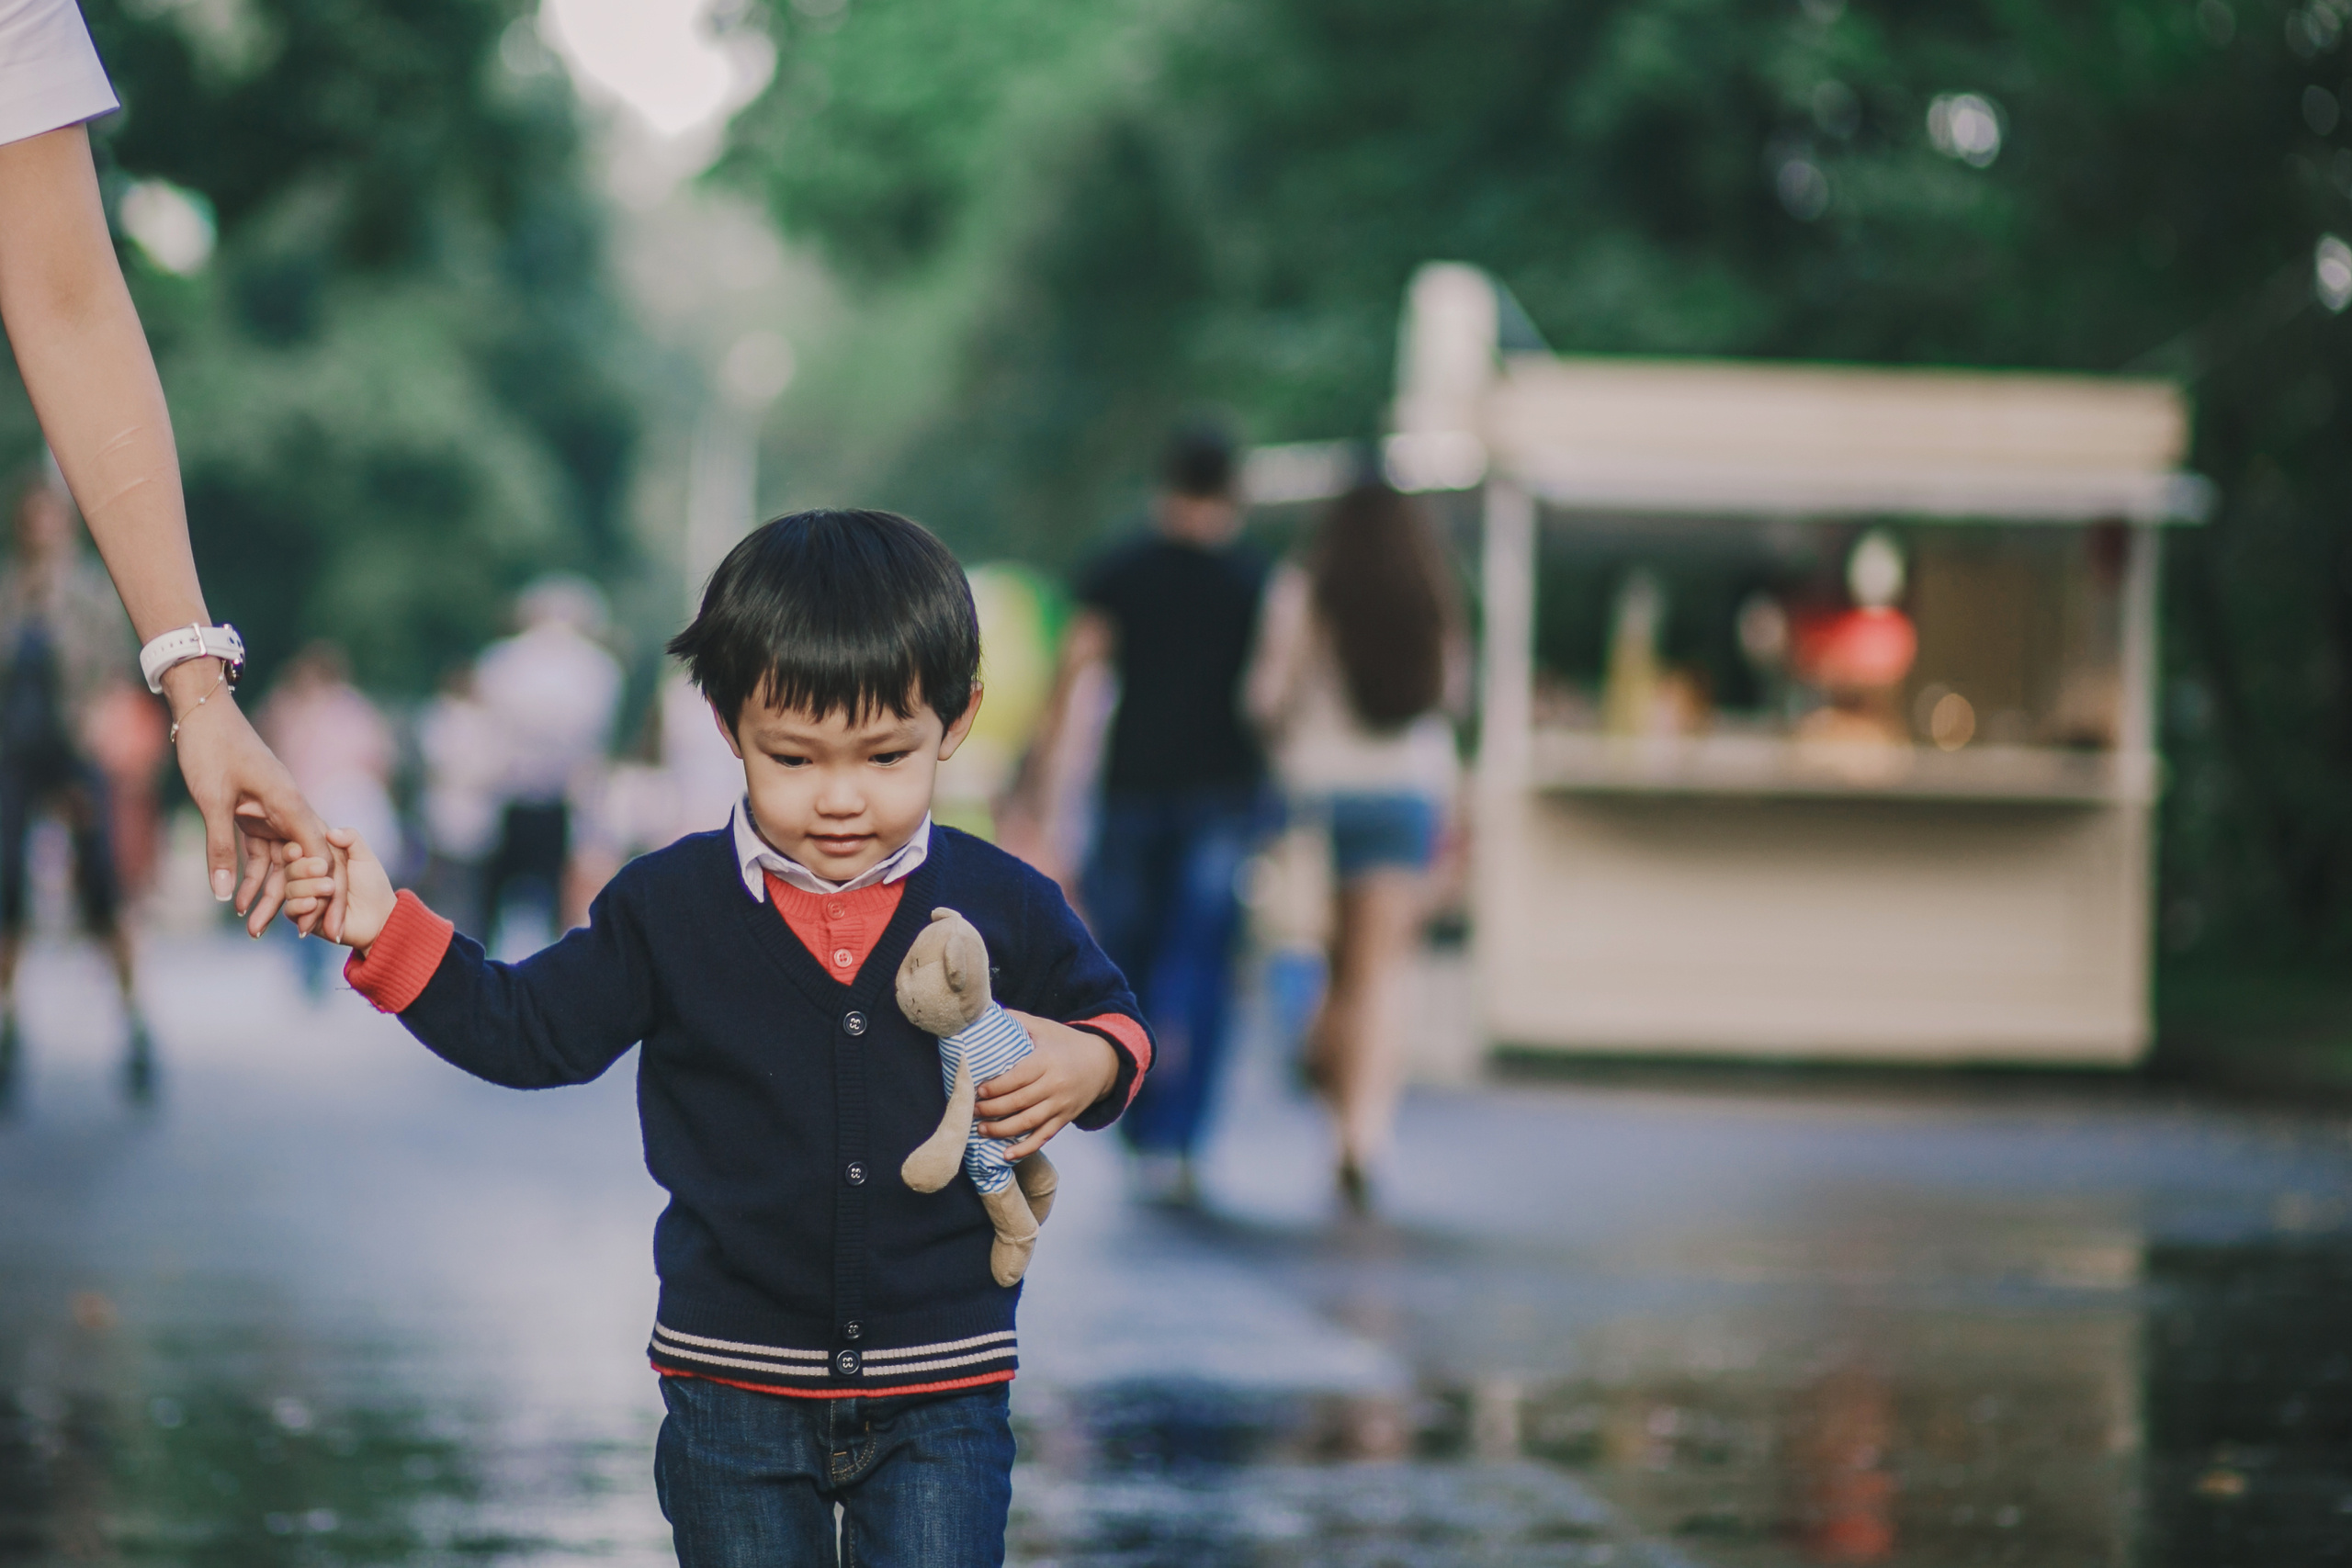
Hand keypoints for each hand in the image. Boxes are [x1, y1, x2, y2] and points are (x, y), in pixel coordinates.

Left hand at [166, 661, 344, 937]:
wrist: (202, 712)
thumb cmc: (211, 749)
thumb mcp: (213, 801)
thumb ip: (220, 848)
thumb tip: (224, 895)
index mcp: (290, 804)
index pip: (318, 856)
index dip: (323, 893)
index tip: (321, 925)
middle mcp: (289, 809)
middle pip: (304, 864)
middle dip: (299, 900)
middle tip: (296, 937)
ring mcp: (273, 810)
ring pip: (280, 861)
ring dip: (269, 892)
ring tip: (252, 927)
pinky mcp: (254, 811)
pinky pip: (260, 850)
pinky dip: (250, 873)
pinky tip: (238, 899)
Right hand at [281, 827, 395, 952]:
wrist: (379, 917)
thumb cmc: (372, 884)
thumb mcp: (364, 857)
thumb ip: (351, 838)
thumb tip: (330, 831)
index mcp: (316, 859)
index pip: (294, 850)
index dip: (293, 850)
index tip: (298, 851)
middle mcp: (306, 877)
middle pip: (290, 869)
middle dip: (303, 869)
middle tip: (322, 870)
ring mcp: (303, 897)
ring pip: (289, 889)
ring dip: (308, 888)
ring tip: (329, 889)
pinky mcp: (303, 917)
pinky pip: (290, 911)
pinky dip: (300, 906)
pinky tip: (314, 903)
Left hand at [976, 1011, 1119, 1160]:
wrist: (1103, 1063)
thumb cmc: (1065, 1043)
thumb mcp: (1044, 1027)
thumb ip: (1017, 1021)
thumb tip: (984, 1012)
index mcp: (1047, 1061)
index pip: (1018, 1077)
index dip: (996, 1087)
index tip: (977, 1090)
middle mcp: (1055, 1085)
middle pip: (1019, 1102)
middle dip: (992, 1109)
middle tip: (972, 1110)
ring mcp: (1061, 1105)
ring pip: (1028, 1122)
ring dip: (1002, 1130)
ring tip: (981, 1130)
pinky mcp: (1065, 1119)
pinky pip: (1043, 1137)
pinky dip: (1025, 1148)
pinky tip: (1006, 1155)